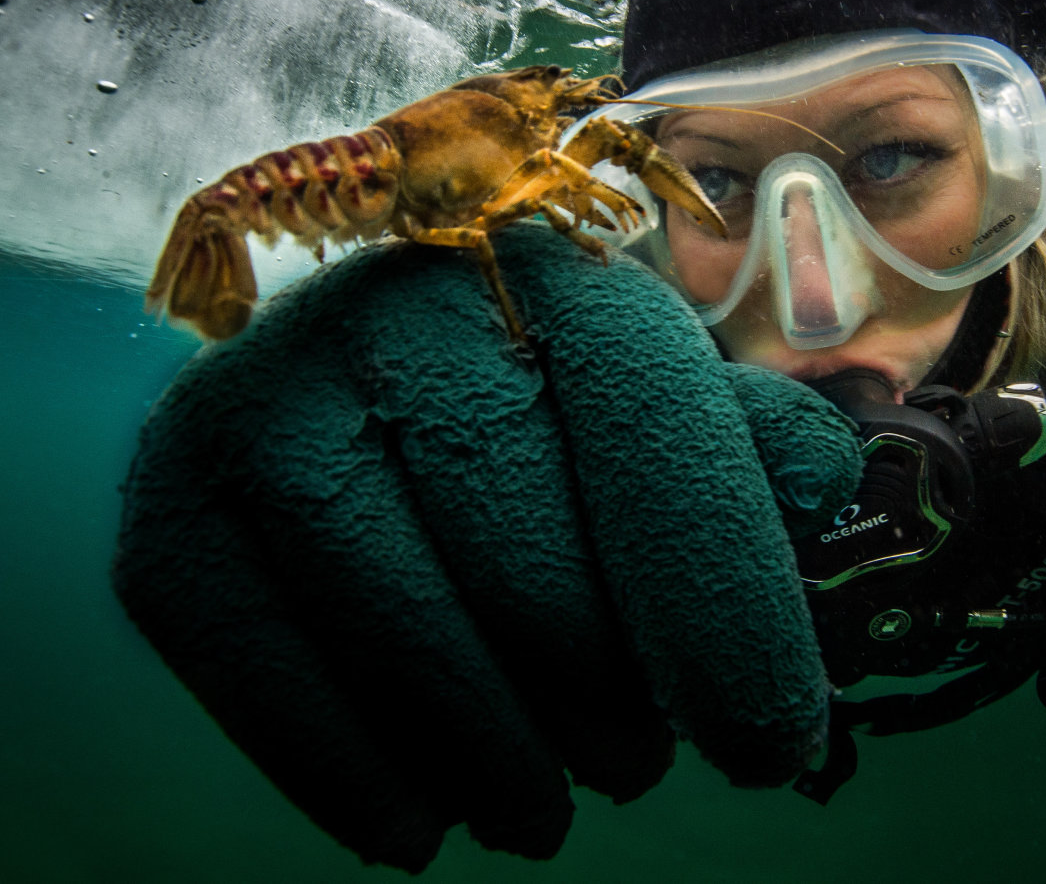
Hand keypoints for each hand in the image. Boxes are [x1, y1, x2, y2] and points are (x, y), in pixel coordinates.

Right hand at [115, 223, 860, 871]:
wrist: (361, 397)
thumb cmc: (553, 418)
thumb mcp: (664, 409)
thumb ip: (745, 443)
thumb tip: (824, 478)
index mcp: (546, 272)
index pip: (652, 421)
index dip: (721, 594)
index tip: (769, 740)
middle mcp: (394, 310)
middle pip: (533, 560)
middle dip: (614, 700)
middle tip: (640, 758)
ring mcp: (263, 406)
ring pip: (415, 639)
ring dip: (508, 762)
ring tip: (549, 801)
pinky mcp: (172, 512)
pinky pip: (275, 690)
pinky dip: (367, 782)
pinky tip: (427, 822)